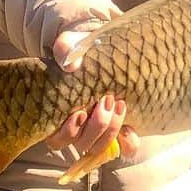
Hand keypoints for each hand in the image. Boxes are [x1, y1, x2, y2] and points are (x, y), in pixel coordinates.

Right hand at [45, 29, 138, 161]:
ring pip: (100, 146)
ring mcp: (96, 129)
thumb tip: (71, 66)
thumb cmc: (78, 49)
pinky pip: (122, 146)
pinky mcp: (117, 127)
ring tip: (119, 104)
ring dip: (111, 130)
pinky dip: (128, 141)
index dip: (69, 132)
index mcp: (57, 114)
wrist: (99, 48)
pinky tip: (133, 128)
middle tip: (106, 100)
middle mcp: (76, 127)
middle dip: (96, 126)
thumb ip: (65, 49)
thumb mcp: (70, 43)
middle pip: (82, 144)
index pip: (57, 139)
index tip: (79, 112)